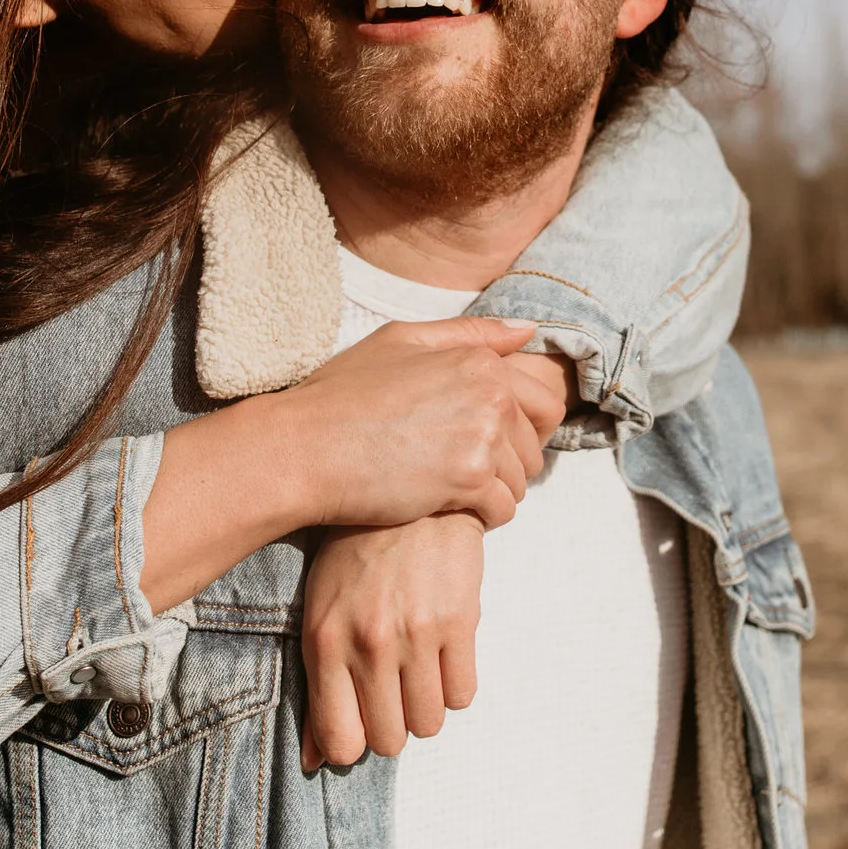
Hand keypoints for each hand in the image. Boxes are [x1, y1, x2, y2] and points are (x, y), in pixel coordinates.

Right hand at [141, 317, 563, 611]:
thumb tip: (528, 331)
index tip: (487, 443)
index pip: (544, 402)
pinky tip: (444, 508)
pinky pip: (503, 510)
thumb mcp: (400, 341)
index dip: (521, 429)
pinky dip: (480, 517)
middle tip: (460, 470)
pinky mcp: (468, 480)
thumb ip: (469, 334)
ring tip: (445, 489)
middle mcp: (491, 394)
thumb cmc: (341, 394)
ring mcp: (482, 437)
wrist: (303, 448)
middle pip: (534, 447)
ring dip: (491, 492)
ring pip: (521, 482)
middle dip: (507, 464)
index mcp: (479, 359)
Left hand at [301, 514, 484, 770]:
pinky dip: (453, 687)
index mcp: (325, 644)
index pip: (341, 741)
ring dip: (424, 708)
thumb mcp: (320, 615)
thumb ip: (317, 691)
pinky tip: (441, 657)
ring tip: (416, 672)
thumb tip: (313, 761)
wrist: (407, 497)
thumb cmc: (354, 559)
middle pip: (390, 739)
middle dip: (391, 725)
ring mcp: (417, 634)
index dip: (353, 745)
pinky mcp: (459, 621)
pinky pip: (463, 695)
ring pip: (430, 724)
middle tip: (391, 693)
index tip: (360, 726)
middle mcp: (370, 644)